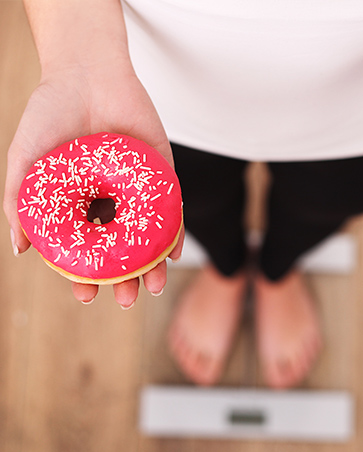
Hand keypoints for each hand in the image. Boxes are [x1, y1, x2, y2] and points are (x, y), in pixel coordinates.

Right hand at [3, 61, 183, 306]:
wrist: (86, 72)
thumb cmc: (50, 114)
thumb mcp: (26, 161)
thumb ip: (20, 203)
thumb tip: (20, 250)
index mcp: (80, 205)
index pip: (85, 249)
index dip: (85, 275)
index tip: (86, 296)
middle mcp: (110, 203)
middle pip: (120, 250)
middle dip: (124, 279)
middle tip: (126, 300)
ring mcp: (137, 191)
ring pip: (147, 237)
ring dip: (151, 265)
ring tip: (151, 287)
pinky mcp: (162, 176)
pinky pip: (171, 210)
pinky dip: (173, 233)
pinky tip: (172, 255)